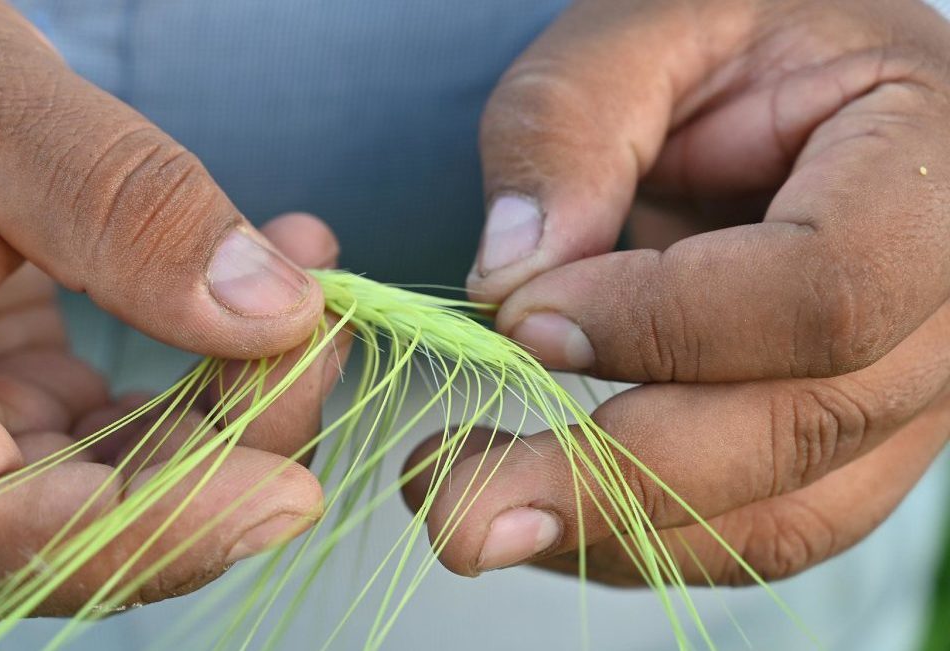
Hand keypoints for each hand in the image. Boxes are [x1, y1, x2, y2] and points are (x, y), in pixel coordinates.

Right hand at [0, 0, 339, 614]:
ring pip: (115, 485)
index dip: (142, 534)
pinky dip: (207, 372)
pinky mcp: (3, 397)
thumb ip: (118, 204)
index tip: (285, 492)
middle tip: (318, 338)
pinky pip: (124, 428)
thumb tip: (273, 313)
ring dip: (233, 408)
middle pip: (69, 525)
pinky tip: (266, 287)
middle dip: (222, 453)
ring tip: (308, 289)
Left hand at [408, 0, 949, 581]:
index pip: (824, 286)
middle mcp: (948, 306)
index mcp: (929, 163)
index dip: (663, 325)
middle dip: (609, 480)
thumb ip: (569, 127)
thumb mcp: (646, 22)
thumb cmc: (733, 32)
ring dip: (612, 535)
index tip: (524, 323)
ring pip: (781, 517)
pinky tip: (542, 512)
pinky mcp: (849, 448)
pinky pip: (758, 533)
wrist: (792, 88)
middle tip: (456, 507)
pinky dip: (641, 540)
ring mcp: (912, 394)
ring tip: (474, 513)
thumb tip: (511, 280)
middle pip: (798, 430)